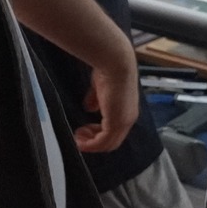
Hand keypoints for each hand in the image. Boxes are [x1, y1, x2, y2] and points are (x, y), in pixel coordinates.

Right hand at [74, 34, 139, 152]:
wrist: (115, 63)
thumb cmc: (108, 70)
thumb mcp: (100, 88)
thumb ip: (96, 99)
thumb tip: (89, 107)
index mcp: (127, 110)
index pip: (114, 131)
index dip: (98, 134)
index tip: (84, 130)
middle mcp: (128, 118)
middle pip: (112, 142)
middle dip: (93, 141)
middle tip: (79, 136)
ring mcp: (124, 121)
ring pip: (107, 144)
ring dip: (91, 144)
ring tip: (78, 137)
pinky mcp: (116, 122)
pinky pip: (102, 142)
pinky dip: (90, 144)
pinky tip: (80, 138)